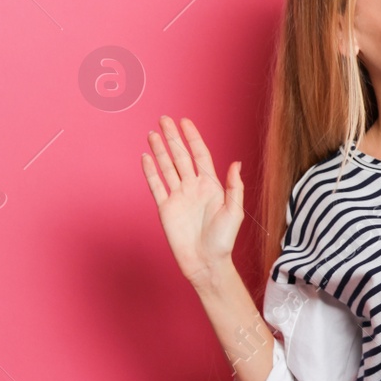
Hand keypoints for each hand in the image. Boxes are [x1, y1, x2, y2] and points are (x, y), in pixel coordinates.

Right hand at [141, 114, 244, 288]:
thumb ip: (234, 187)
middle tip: (164, 119)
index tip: (185, 122)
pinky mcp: (165, 208)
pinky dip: (150, 171)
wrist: (206, 262)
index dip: (193, 138)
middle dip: (173, 138)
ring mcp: (178, 196)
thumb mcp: (234, 212)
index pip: (200, 155)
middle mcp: (193, 187)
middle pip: (181, 156)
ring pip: (167, 167)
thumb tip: (235, 163)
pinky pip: (156, 185)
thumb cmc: (223, 240)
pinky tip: (145, 157)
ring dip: (159, 150)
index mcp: (211, 186)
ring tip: (152, 133)